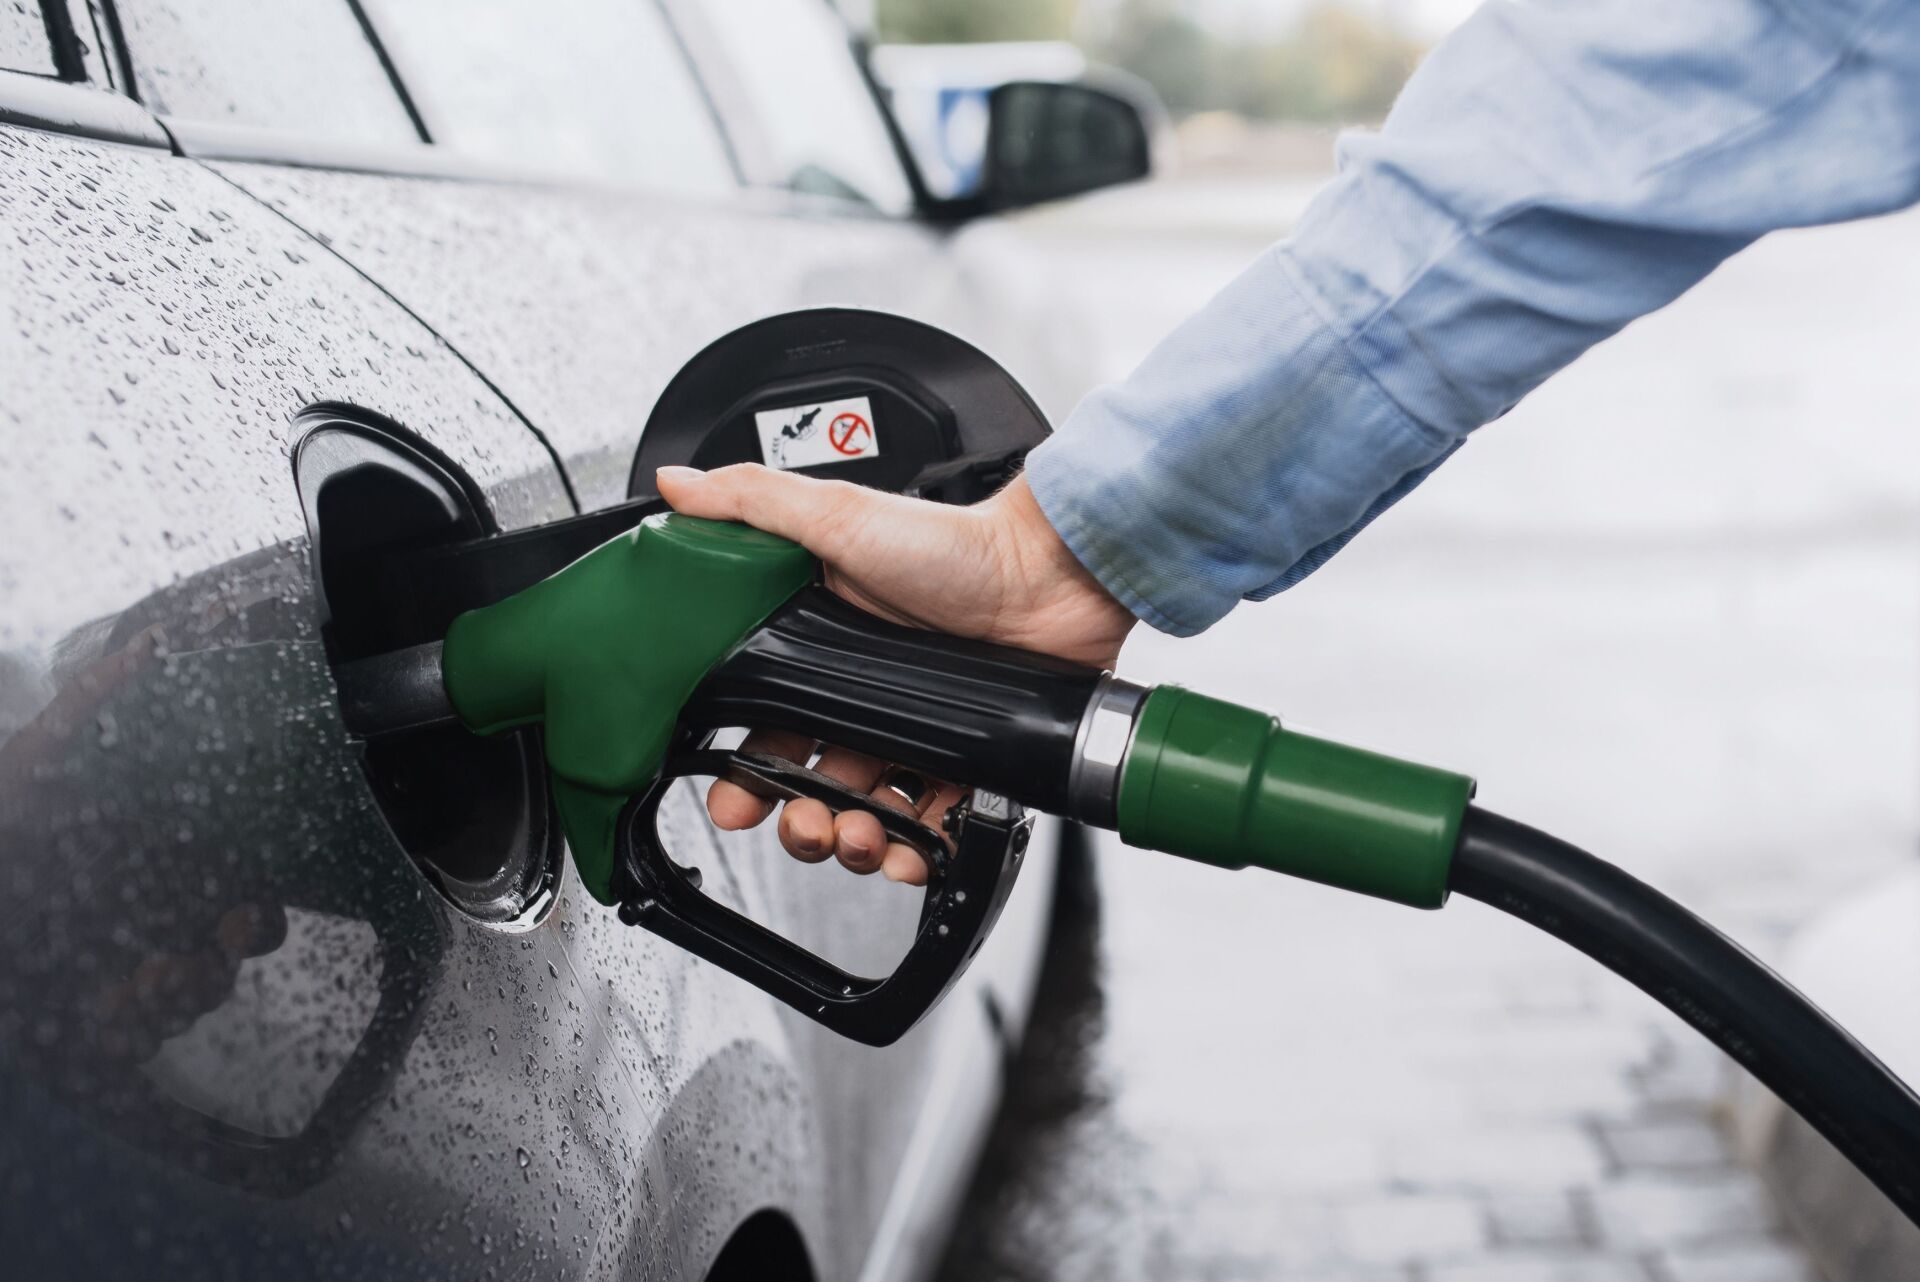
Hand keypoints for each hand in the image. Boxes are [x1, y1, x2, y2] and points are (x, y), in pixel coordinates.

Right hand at [656, 465, 1133, 883]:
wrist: (1056, 577)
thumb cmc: (958, 542)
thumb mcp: (839, 515)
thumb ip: (753, 501)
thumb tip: (679, 486)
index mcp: (822, 640)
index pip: (764, 720)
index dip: (742, 767)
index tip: (731, 797)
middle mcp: (866, 685)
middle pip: (809, 777)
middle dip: (795, 817)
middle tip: (801, 824)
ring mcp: (918, 723)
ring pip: (864, 808)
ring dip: (850, 839)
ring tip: (856, 837)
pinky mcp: (968, 753)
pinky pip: (933, 819)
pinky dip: (917, 847)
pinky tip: (909, 850)